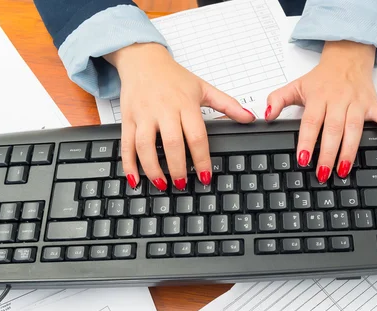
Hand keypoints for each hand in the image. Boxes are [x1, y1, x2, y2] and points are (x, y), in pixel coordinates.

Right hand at [104, 43, 254, 190]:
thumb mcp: (203, 87)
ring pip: (145, 146)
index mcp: (185, 104)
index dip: (202, 159)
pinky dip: (128, 164)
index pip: (196, 136)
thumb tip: (250, 118)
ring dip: (153, 169)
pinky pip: (126, 144)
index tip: (205, 176)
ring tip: (163, 184)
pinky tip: (135, 179)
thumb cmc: (173, 77)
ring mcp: (143, 114)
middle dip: (177, 168)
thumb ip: (227, 105)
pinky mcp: (127, 118)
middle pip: (172, 143)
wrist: (142, 59)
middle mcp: (163, 109)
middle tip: (183, 184)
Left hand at [265, 41, 376, 182]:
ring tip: (344, 169)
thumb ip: (277, 99)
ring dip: (350, 150)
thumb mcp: (296, 86)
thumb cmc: (322, 78)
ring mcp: (357, 103)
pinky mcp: (373, 104)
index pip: (311, 122)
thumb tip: (266, 114)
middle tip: (323, 173)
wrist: (347, 57)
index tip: (302, 159)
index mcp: (319, 97)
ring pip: (354, 128)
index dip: (306, 141)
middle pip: (333, 129)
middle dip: (327, 153)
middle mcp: (339, 100)